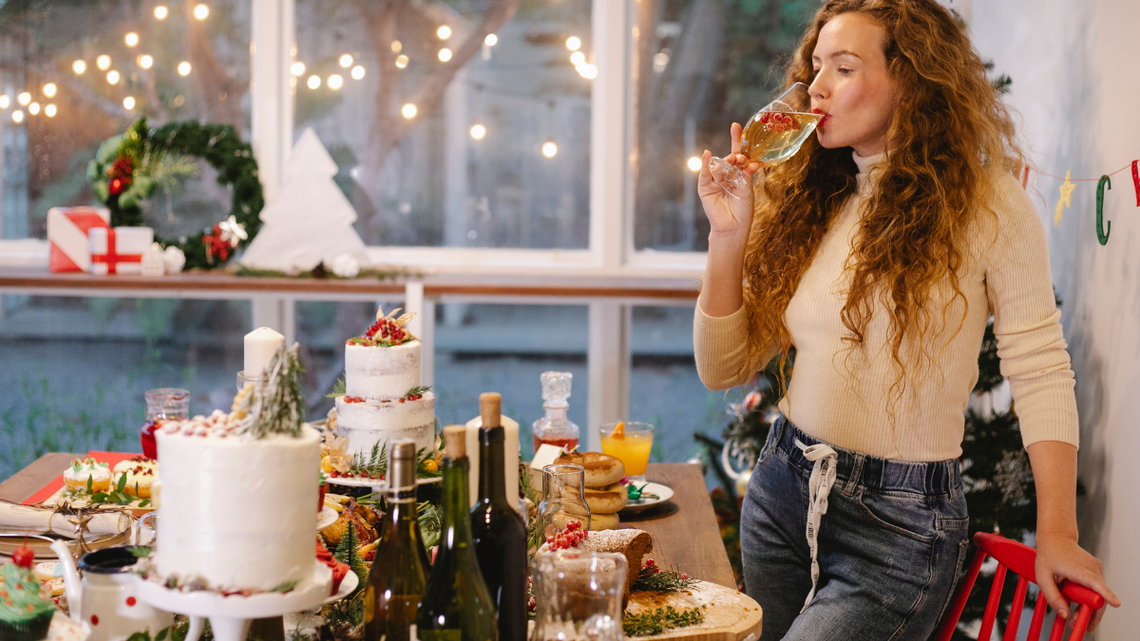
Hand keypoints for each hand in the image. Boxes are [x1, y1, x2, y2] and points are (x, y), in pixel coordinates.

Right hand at [698, 122, 762, 239]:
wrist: (733, 228)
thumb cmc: (743, 211)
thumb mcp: (747, 189)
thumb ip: (746, 174)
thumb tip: (748, 160)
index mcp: (738, 175)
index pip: (737, 155)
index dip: (736, 140)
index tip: (735, 126)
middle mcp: (726, 176)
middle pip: (728, 158)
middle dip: (734, 155)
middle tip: (740, 157)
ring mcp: (715, 181)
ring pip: (719, 165)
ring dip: (726, 161)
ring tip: (734, 160)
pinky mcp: (705, 188)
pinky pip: (705, 174)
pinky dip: (706, 164)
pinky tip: (708, 155)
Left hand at [1035, 532, 1119, 632]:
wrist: (1056, 539)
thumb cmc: (1048, 556)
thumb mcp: (1042, 577)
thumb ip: (1052, 596)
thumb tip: (1064, 614)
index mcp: (1078, 568)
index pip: (1094, 583)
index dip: (1105, 594)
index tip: (1115, 603)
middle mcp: (1092, 568)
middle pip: (1098, 597)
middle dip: (1089, 614)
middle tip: (1075, 624)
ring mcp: (1097, 570)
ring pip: (1098, 595)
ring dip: (1087, 608)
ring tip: (1073, 617)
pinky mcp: (1098, 572)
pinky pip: (1096, 590)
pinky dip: (1088, 598)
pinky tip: (1076, 600)